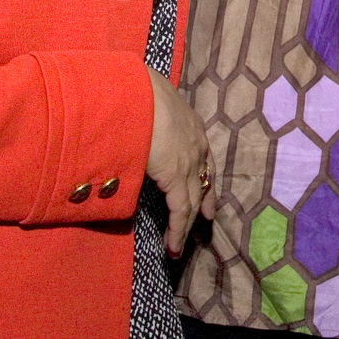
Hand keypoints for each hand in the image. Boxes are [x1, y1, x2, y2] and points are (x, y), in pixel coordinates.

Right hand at [144, 66, 213, 255]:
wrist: (137, 91)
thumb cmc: (134, 92)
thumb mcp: (145, 106)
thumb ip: (144, 121)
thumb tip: (131, 127)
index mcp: (190, 125)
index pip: (204, 157)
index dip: (205, 176)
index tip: (207, 191)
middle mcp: (196, 145)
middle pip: (203, 181)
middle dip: (203, 202)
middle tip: (205, 219)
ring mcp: (188, 162)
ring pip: (191, 202)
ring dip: (185, 226)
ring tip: (178, 247)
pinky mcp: (176, 178)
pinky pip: (180, 211)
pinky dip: (178, 231)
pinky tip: (174, 246)